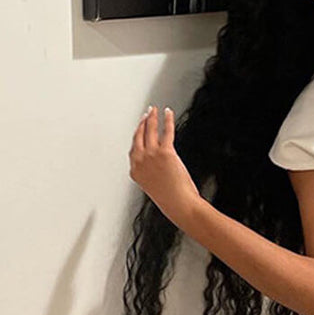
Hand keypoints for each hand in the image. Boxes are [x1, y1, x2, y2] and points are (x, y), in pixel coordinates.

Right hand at [128, 106, 200, 226]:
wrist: (178, 203)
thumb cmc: (169, 199)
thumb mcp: (153, 186)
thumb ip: (151, 173)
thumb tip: (157, 165)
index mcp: (135, 171)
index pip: (133, 148)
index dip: (137, 136)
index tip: (139, 128)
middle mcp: (140, 161)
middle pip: (139, 136)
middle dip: (142, 123)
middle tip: (145, 115)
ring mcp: (152, 155)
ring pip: (150, 130)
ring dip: (152, 118)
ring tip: (154, 111)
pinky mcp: (165, 152)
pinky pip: (166, 131)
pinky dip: (167, 120)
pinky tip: (168, 114)